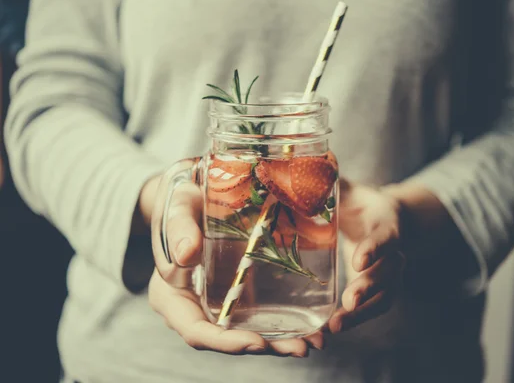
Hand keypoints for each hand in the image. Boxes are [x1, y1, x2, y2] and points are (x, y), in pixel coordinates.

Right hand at [146, 177, 323, 356]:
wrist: (192, 194)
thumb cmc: (179, 200)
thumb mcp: (177, 207)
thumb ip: (179, 227)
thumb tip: (187, 255)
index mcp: (171, 295)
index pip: (195, 330)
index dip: (225, 342)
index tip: (256, 342)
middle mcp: (194, 306)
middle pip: (227, 338)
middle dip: (263, 346)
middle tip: (300, 348)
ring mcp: (217, 301)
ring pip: (246, 330)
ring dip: (279, 340)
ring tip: (314, 341)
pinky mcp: (236, 291)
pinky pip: (256, 312)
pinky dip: (281, 320)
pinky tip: (309, 322)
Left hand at [327, 178, 405, 333]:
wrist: (380, 218)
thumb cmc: (359, 202)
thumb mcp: (347, 189)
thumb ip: (330, 181)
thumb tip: (305, 167)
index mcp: (386, 222)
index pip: (386, 236)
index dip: (375, 247)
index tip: (359, 259)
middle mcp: (394, 250)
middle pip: (390, 272)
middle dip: (370, 287)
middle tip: (349, 301)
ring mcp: (390, 273)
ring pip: (385, 297)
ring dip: (362, 314)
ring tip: (336, 327)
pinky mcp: (379, 289)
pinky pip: (373, 309)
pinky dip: (354, 321)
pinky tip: (330, 331)